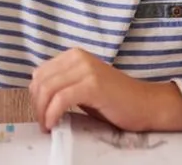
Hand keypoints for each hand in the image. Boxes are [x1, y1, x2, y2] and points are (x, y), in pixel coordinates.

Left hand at [29, 49, 181, 132]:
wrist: (146, 105)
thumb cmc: (115, 100)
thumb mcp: (83, 86)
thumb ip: (63, 84)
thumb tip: (37, 95)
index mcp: (73, 55)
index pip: (40, 73)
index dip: (35, 95)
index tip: (39, 113)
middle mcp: (78, 57)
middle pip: (41, 81)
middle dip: (36, 105)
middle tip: (42, 123)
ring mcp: (86, 69)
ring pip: (47, 89)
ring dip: (42, 111)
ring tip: (47, 125)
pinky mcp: (93, 84)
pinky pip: (61, 98)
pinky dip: (52, 113)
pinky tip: (53, 124)